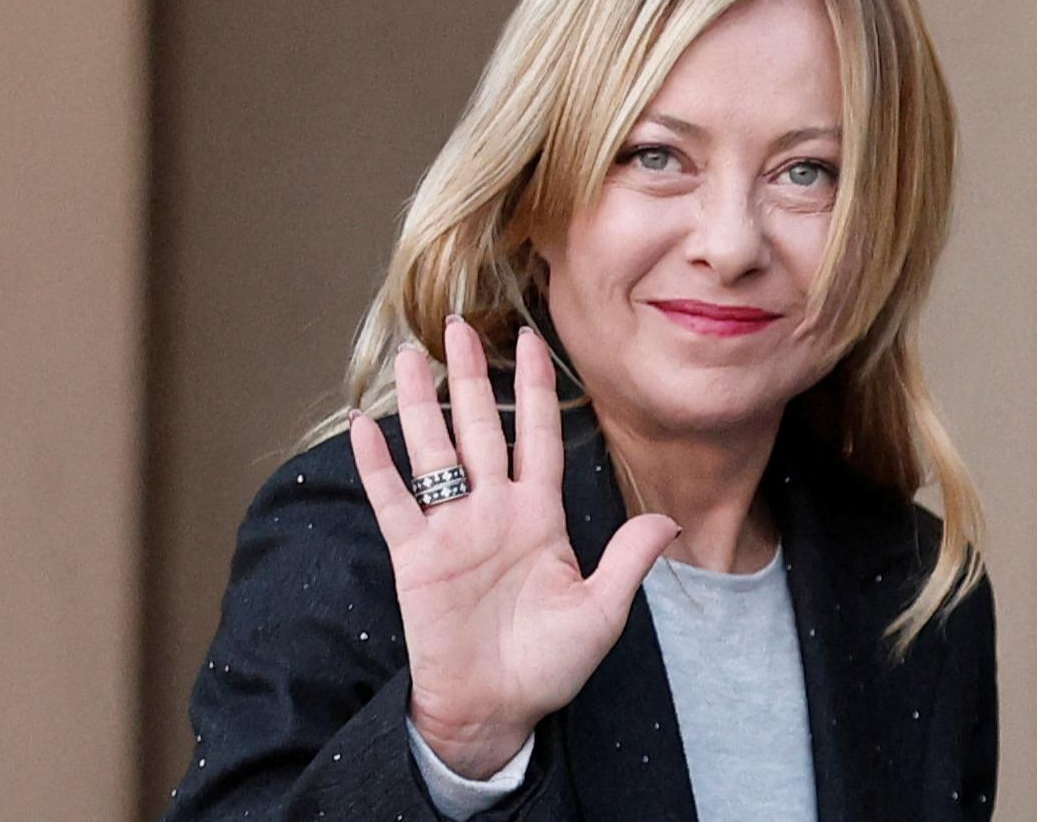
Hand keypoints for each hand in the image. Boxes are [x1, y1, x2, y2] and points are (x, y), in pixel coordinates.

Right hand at [348, 316, 679, 779]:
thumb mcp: (600, 614)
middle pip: (479, 429)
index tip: (531, 338)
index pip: (537, 438)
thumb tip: (670, 521)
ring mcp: (451, 530)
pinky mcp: (415, 557)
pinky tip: (366, 425)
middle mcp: (492, 512)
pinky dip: (377, 465)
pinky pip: (393, 501)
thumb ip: (627, 561)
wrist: (495, 712)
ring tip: (410, 354)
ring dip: (421, 404)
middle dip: (469, 377)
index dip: (534, 389)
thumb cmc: (548, 666)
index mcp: (539, 517)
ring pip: (434, 452)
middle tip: (457, 324)